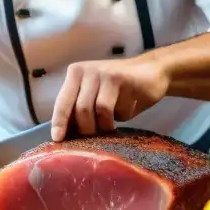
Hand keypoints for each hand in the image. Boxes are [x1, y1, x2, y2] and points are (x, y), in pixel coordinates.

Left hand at [50, 56, 169, 141]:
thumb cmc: (119, 90)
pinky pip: (118, 108)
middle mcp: (87, 70)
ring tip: (111, 126)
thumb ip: (80, 108)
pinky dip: (122, 115)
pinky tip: (128, 108)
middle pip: (81, 109)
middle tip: (96, 136)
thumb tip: (65, 135)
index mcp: (75, 73)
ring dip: (106, 124)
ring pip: (99, 109)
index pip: (62, 101)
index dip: (59, 122)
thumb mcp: (95, 96)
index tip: (57, 139)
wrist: (152, 72)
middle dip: (88, 129)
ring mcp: (105, 72)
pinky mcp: (123, 78)